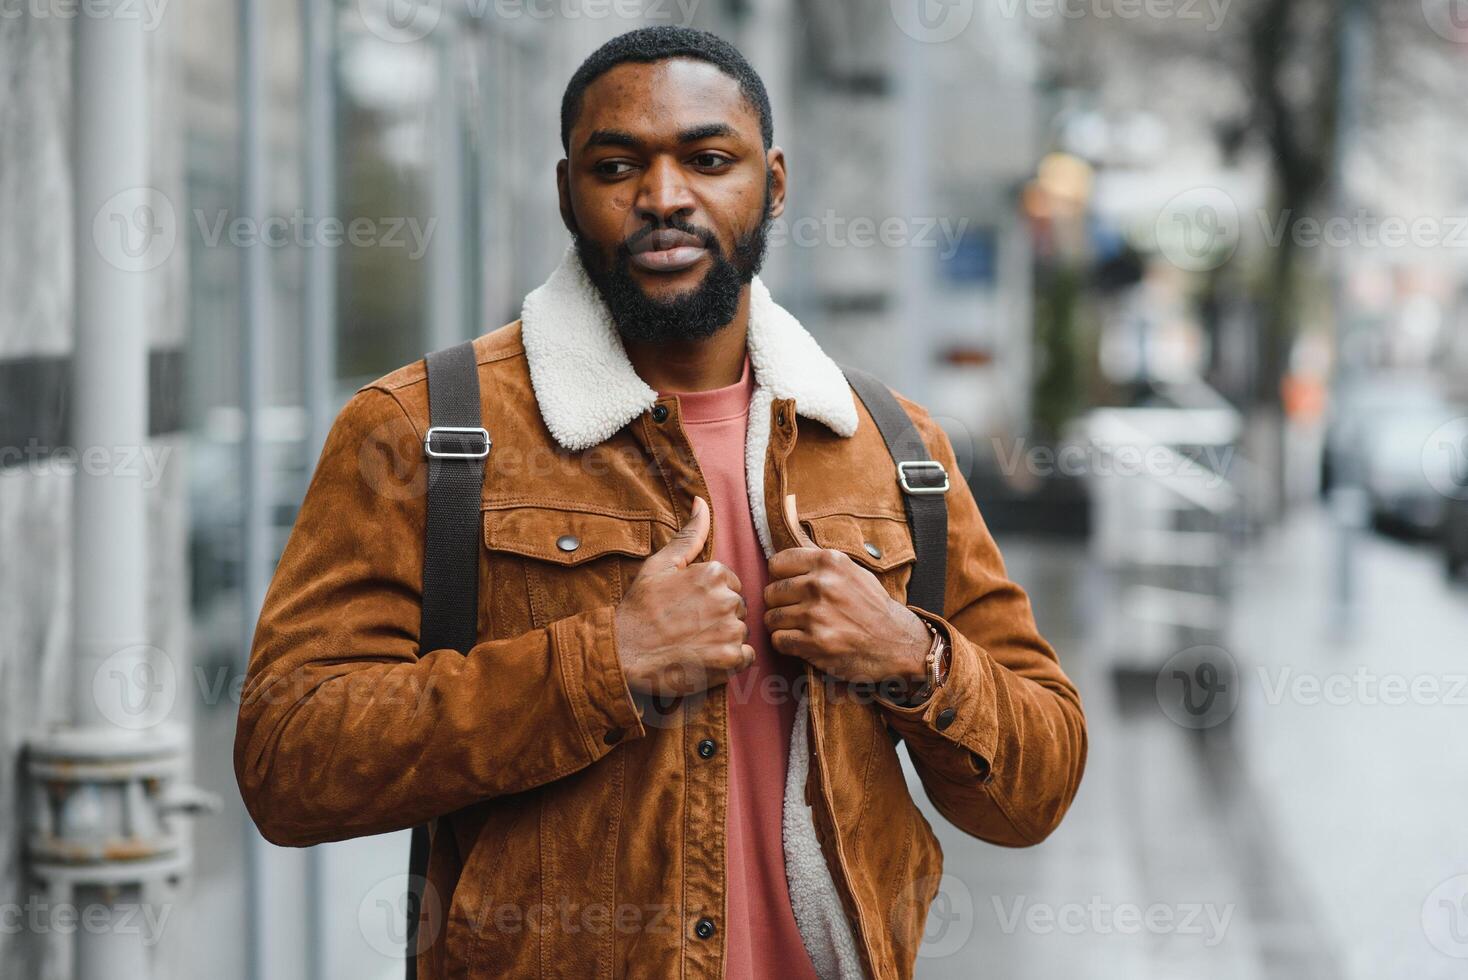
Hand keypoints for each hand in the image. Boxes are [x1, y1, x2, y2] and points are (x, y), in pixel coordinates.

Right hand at [614, 496, 755, 695]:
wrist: (624, 653)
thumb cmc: (640, 608)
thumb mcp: (660, 565)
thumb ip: (688, 535)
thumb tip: (702, 502)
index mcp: (714, 572)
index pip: (730, 584)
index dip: (710, 598)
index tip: (688, 608)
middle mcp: (726, 598)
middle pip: (737, 608)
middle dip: (719, 617)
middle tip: (689, 628)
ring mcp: (729, 629)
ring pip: (741, 631)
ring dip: (724, 639)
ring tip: (694, 643)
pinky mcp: (729, 658)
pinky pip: (746, 657)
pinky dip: (730, 661)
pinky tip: (706, 659)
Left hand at [763, 494, 930, 683]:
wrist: (894, 640)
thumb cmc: (868, 603)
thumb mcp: (848, 568)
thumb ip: (814, 549)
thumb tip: (789, 503)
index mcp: (828, 561)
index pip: (776, 563)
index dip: (781, 578)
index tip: (792, 587)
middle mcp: (821, 584)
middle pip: (771, 592)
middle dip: (780, 604)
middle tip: (798, 610)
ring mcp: (817, 615)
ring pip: (772, 618)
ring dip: (783, 625)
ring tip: (803, 626)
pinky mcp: (815, 643)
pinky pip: (778, 640)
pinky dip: (787, 644)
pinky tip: (805, 641)